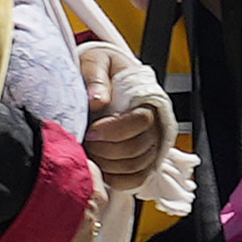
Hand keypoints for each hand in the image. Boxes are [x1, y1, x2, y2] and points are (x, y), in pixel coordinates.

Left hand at [81, 75, 173, 189]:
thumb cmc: (101, 70)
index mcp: (147, 99)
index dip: (114, 130)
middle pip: (137, 148)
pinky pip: (135, 180)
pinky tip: (100, 167)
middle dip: (106, 149)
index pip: (140, 121)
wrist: (104, 80)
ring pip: (135, 167)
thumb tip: (98, 100)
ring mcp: (151, 145)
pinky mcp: (143, 161)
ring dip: (108, 164)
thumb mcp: (95, 62)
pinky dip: (116, 179)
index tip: (92, 130)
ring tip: (90, 152)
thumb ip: (96, 76)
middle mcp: (155, 125)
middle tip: (86, 142)